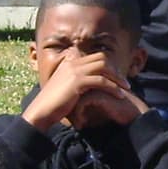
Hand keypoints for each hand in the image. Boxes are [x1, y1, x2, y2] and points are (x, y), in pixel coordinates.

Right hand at [21, 51, 145, 130]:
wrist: (41, 112)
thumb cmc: (53, 105)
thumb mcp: (66, 89)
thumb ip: (78, 83)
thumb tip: (91, 87)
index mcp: (70, 63)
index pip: (95, 57)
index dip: (109, 66)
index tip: (118, 77)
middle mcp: (73, 63)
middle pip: (102, 58)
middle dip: (116, 69)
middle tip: (125, 82)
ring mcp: (75, 71)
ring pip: (104, 67)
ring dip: (117, 78)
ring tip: (126, 88)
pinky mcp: (77, 82)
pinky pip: (101, 81)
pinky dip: (112, 87)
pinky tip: (119, 95)